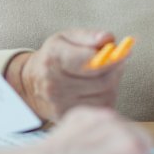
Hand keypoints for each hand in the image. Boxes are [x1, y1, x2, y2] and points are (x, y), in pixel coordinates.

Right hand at [6, 29, 126, 121]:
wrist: (31, 84)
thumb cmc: (54, 57)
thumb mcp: (66, 38)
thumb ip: (88, 36)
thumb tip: (108, 39)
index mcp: (53, 58)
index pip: (90, 61)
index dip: (111, 57)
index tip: (121, 52)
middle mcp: (54, 84)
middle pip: (102, 81)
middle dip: (115, 70)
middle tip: (118, 61)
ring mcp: (60, 104)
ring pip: (104, 96)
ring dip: (112, 84)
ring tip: (106, 74)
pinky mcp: (67, 117)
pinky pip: (99, 108)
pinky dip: (106, 97)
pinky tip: (100, 89)